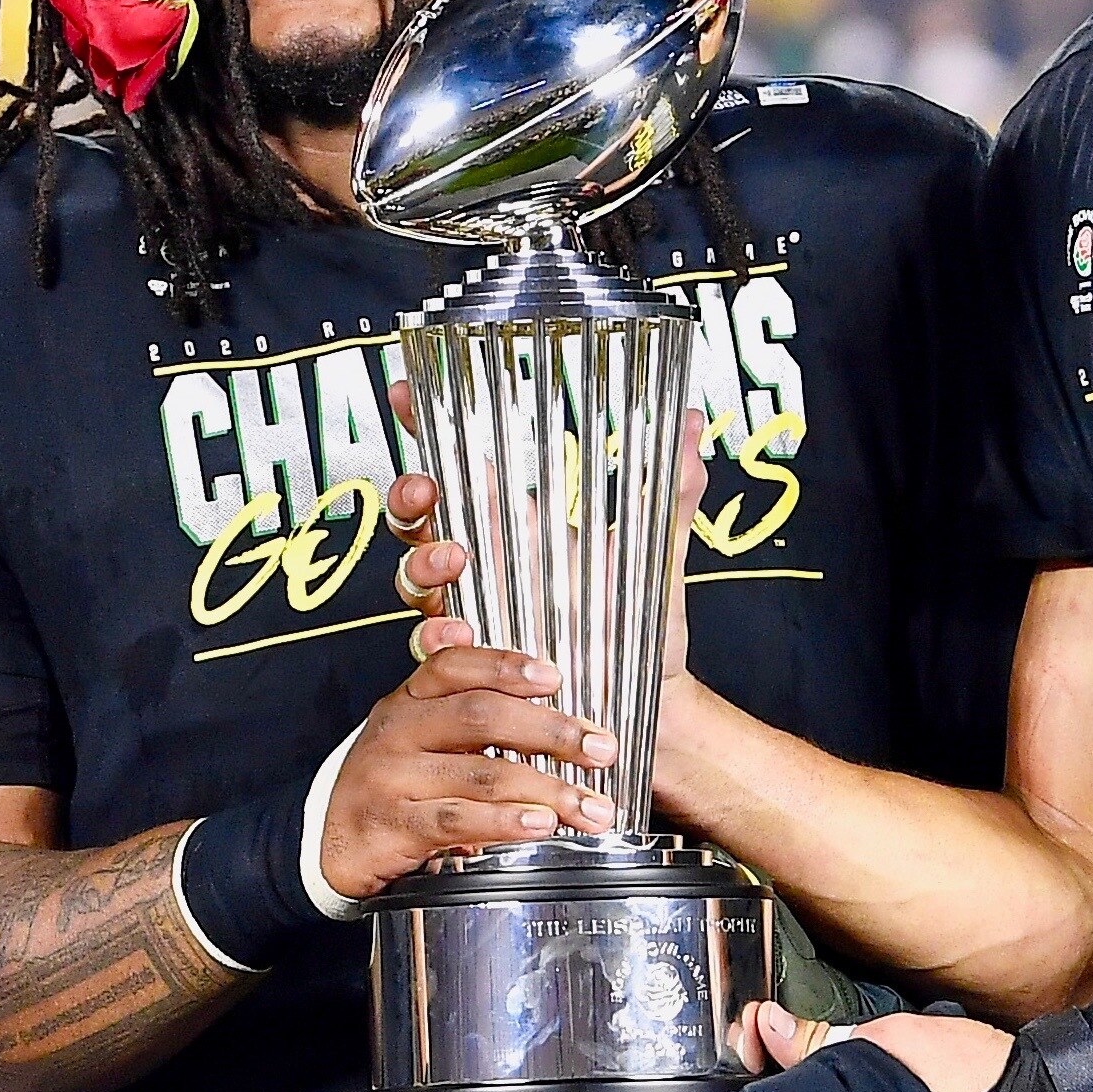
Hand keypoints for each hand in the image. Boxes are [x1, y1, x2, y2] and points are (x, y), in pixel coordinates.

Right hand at [321, 642, 618, 900]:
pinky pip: (457, 820)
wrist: (327, 842)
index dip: (505, 665)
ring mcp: (392, 778)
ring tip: (593, 807)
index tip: (555, 677)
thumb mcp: (416, 732)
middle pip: (480, 716)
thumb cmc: (391, 781)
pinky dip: (506, 823)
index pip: (454, 665)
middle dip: (551, 731)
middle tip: (602, 749)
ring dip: (547, 790)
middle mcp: (398, 731)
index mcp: (408, 699)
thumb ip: (458, 698)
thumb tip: (497, 650)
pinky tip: (542, 826)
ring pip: (480, 774)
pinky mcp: (393, 826)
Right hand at [387, 386, 705, 688]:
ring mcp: (478, 609)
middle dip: (409, 497)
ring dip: (421, 561)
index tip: (403, 392)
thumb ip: (672, 489)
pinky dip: (437, 634)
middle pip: (419, 516)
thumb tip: (689, 422)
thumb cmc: (644, 624)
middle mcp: (490, 564)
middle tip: (425, 493)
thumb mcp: (657, 551)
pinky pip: (433, 646)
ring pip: (415, 576)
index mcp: (521, 525)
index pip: (462, 466)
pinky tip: (458, 630)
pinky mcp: (476, 662)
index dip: (425, 426)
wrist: (651, 699)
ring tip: (453, 560)